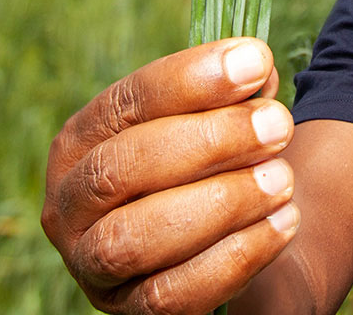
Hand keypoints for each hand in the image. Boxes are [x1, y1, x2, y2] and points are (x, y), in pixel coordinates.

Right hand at [43, 38, 300, 313]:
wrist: (219, 251)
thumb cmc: (208, 171)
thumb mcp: (212, 126)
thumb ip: (231, 97)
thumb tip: (256, 71)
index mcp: (79, 143)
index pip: (125, 104)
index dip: (190, 81)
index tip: (255, 63)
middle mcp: (69, 205)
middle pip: (122, 169)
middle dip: (209, 142)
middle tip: (278, 126)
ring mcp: (91, 266)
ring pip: (135, 238)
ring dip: (219, 204)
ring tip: (282, 180)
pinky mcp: (127, 313)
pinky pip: (171, 295)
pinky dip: (234, 257)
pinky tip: (283, 224)